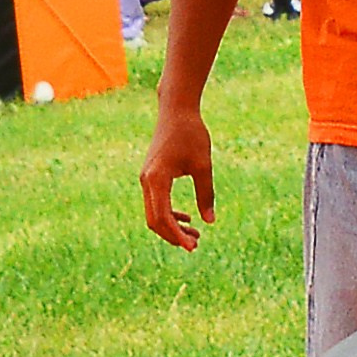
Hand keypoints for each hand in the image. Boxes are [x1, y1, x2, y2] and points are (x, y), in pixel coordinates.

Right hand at [140, 98, 214, 252]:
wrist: (176, 109)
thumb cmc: (191, 134)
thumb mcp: (203, 165)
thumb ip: (206, 194)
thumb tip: (210, 221)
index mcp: (157, 179)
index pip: (162, 217)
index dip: (176, 235)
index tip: (192, 247)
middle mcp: (147, 181)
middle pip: (155, 220)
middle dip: (174, 235)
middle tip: (195, 245)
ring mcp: (147, 179)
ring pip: (154, 214)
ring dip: (172, 226)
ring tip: (195, 235)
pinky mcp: (151, 176)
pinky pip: (156, 203)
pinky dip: (169, 214)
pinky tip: (187, 217)